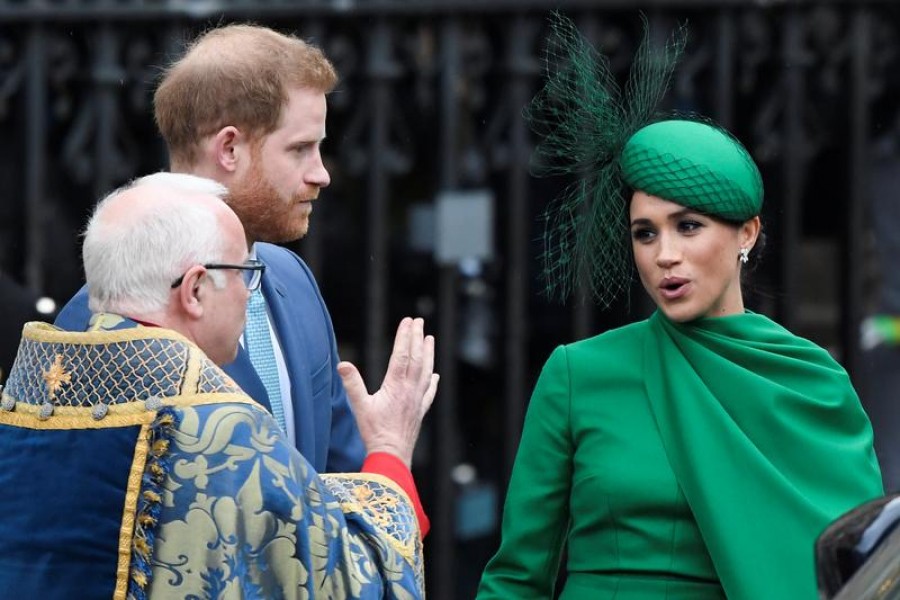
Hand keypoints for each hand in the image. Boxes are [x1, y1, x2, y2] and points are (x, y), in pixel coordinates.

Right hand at [338, 317, 438, 467]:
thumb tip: (342, 364)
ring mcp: (417, 400)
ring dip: (428, 354)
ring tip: (430, 339)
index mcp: (396, 386)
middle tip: (419, 321)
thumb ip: (352, 384)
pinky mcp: (420, 411)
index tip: (408, 321)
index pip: (402, 355)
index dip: (405, 337)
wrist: (392, 455)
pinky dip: (432, 380)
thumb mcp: (359, 407)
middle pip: (416, 359)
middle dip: (417, 338)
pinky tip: (435, 375)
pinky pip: (429, 392)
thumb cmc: (374, 432)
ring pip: (426, 371)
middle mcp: (410, 390)